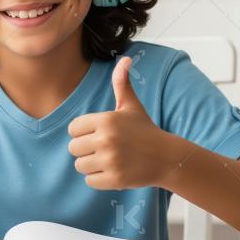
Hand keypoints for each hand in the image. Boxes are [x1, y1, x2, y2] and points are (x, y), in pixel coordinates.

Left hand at [67, 56, 178, 189]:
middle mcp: (106, 139)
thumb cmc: (144, 130)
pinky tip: (113, 171)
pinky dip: (98, 179)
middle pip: (73, 148)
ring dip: (91, 165)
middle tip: (104, 148)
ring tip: (109, 159)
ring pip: (80, 165)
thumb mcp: (132, 106)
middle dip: (85, 149)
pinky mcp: (114, 179)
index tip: (99, 133)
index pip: (73, 129)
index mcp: (105, 120)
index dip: (83, 132)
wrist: (167, 157)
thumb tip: (124, 58)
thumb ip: (121, 83)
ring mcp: (110, 160)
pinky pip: (90, 181)